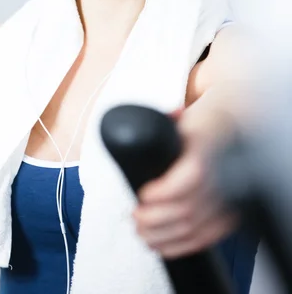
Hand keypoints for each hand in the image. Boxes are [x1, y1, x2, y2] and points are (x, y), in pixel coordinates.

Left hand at [132, 107, 238, 258]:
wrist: (230, 134)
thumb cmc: (203, 126)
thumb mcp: (183, 120)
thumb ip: (161, 126)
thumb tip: (137, 130)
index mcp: (208, 147)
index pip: (193, 176)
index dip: (164, 191)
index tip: (143, 194)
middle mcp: (222, 175)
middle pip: (188, 209)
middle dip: (154, 218)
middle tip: (135, 215)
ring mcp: (228, 199)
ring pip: (193, 229)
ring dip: (161, 236)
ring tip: (141, 231)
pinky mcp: (229, 217)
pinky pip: (204, 239)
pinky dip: (178, 246)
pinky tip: (159, 244)